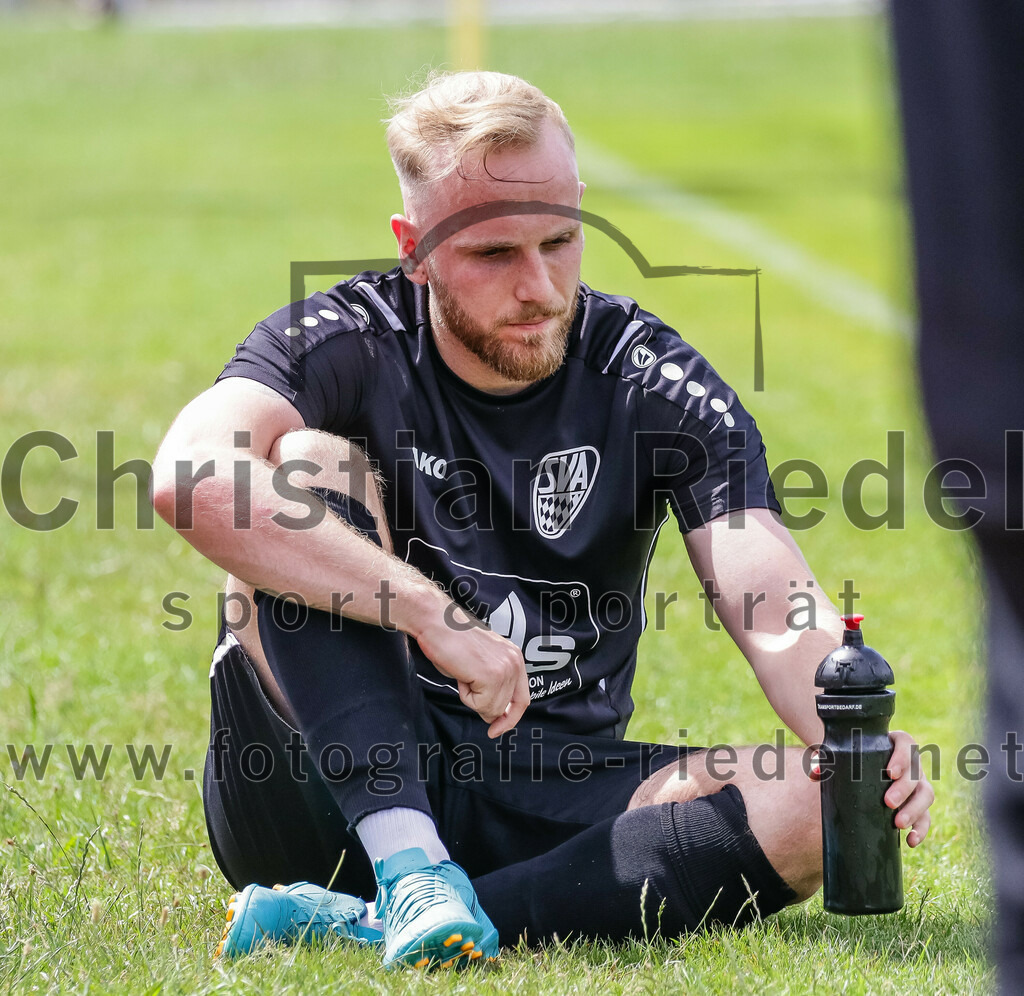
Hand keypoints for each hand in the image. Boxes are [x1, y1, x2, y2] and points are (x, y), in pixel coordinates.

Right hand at [414, 601, 530, 738]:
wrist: (435, 622)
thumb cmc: (450, 640)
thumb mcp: (481, 662)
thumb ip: (493, 684)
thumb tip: (493, 714)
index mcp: (515, 657)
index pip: (522, 700)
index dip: (510, 719)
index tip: (496, 730)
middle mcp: (515, 662)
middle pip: (504, 708)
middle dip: (482, 705)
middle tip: (466, 682)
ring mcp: (505, 669)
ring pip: (491, 709)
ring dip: (471, 697)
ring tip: (463, 672)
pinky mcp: (491, 675)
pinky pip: (479, 705)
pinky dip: (465, 695)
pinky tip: (461, 673)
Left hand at [807, 729, 933, 846]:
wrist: (859, 768)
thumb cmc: (851, 757)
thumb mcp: (840, 755)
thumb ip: (827, 760)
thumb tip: (815, 774)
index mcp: (895, 744)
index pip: (906, 743)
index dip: (902, 757)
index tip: (890, 772)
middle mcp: (911, 763)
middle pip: (916, 773)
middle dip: (904, 790)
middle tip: (888, 802)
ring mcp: (917, 783)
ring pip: (926, 795)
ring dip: (915, 810)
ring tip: (897, 823)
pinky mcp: (918, 804)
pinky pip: (926, 817)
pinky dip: (921, 829)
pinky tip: (910, 841)